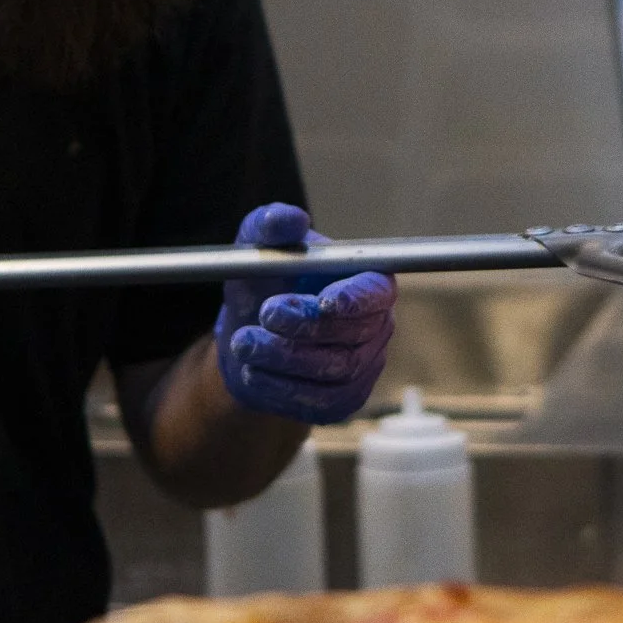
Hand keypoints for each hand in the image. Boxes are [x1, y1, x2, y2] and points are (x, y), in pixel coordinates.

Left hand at [214, 202, 394, 423]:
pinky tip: (253, 370)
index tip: (324, 300)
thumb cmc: (263, 286)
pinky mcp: (341, 402)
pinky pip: (319, 403)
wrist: (247, 337)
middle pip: (354, 336)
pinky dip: (280, 387)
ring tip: (244, 342)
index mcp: (365, 283)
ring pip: (333, 371)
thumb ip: (269, 226)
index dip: (357, 298)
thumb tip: (288, 219)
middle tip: (265, 315)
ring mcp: (362, 368)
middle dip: (306, 326)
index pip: (377, 292)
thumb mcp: (257, 249)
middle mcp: (374, 328)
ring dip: (283, 357)